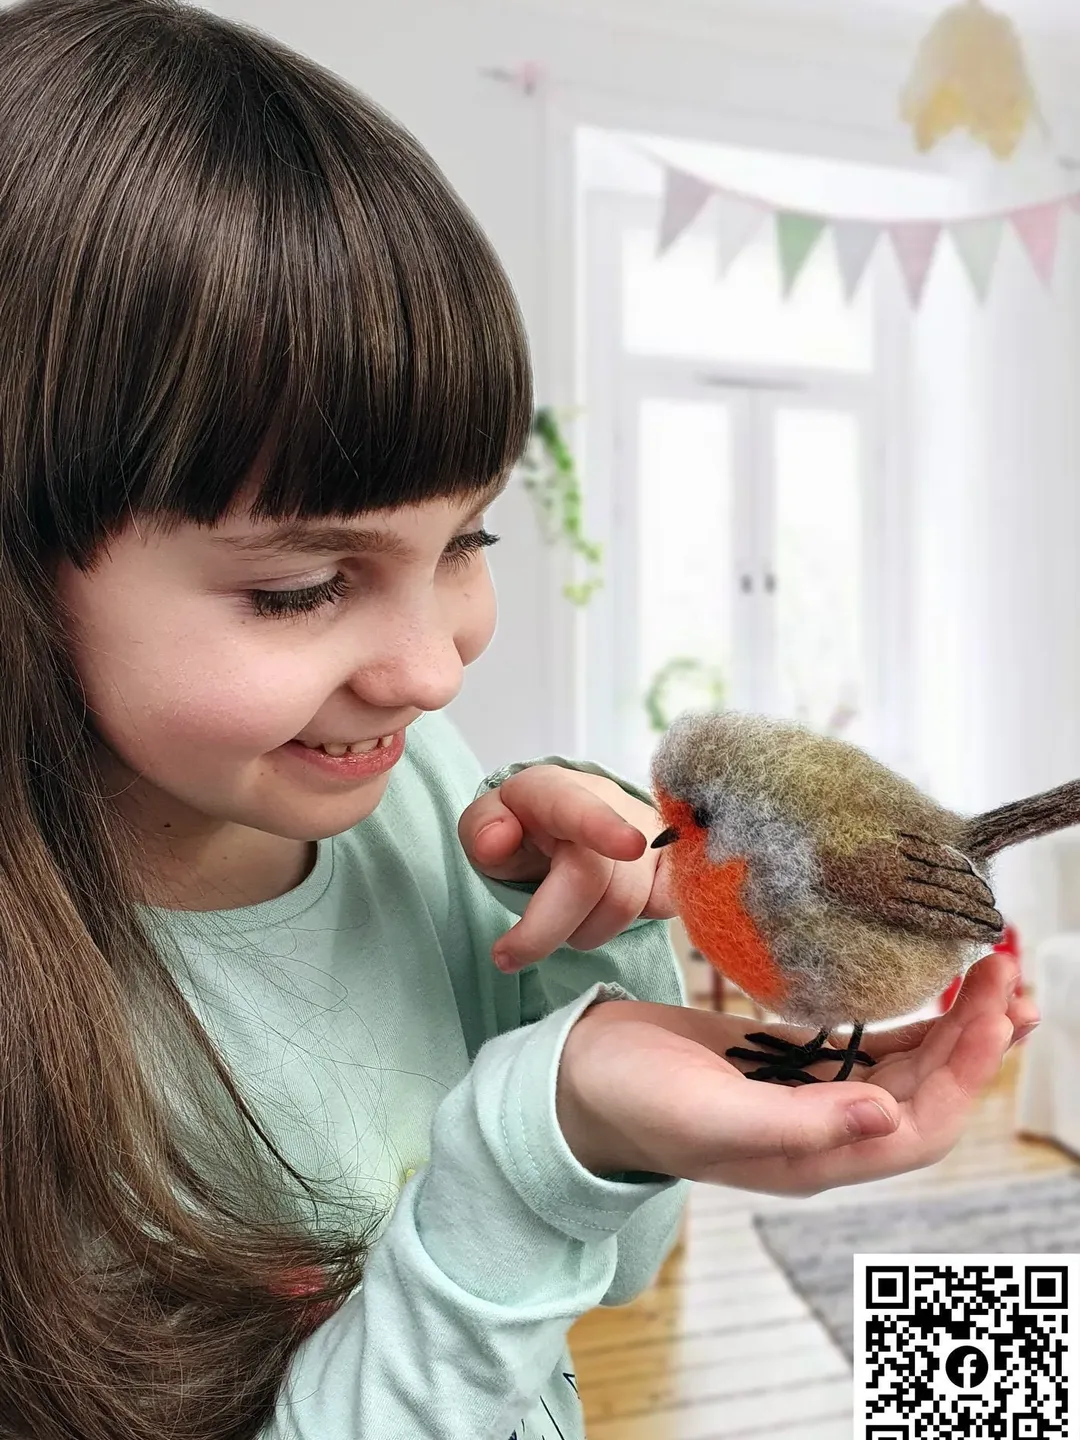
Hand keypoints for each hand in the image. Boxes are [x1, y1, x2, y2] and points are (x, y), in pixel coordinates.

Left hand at [457, 765, 677, 971]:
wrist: (561, 825)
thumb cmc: (522, 827)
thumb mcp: (485, 824)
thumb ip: (481, 829)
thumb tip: (496, 843)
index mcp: (555, 790)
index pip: (581, 808)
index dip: (605, 827)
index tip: (630, 846)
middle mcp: (612, 803)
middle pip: (595, 883)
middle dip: (548, 930)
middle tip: (510, 954)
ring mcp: (649, 832)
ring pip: (627, 907)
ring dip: (584, 932)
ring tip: (561, 920)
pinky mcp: (672, 862)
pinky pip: (667, 905)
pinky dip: (636, 921)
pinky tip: (607, 912)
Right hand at [556, 950, 1033, 1193]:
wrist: (577, 1076)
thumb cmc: (632, 1099)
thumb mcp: (711, 1116)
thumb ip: (800, 1124)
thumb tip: (889, 1120)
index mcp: (812, 1160)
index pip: (920, 1125)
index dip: (967, 1071)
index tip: (995, 1007)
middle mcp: (824, 1134)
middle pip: (927, 1094)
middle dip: (976, 1039)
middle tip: (1009, 971)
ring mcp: (808, 1097)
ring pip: (906, 1068)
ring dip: (953, 1028)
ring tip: (992, 977)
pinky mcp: (790, 1062)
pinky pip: (867, 1044)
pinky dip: (907, 1019)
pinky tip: (928, 990)